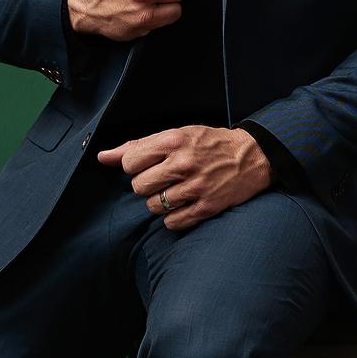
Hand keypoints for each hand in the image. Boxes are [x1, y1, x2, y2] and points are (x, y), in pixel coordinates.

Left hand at [96, 124, 272, 230]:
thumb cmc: (209, 144)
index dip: (136, 167)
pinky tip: (184, 205)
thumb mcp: (176, 135)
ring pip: (154, 207)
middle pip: (139, 187)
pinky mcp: (207, 207)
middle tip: (164, 179)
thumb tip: (103, 157)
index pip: (130, 163)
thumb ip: (138, 146)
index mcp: (173, 141)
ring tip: (175, 192)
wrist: (253, 155)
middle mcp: (183, 163)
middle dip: (147, 185)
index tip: (150, 165)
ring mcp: (196, 187)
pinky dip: (174, 218)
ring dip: (160, 202)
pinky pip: (172, 223)